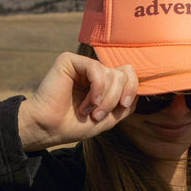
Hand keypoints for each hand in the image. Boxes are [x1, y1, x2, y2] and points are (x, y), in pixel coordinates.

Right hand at [18, 52, 138, 150]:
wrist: (50, 129)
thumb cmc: (75, 125)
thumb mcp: (110, 117)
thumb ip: (126, 102)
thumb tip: (140, 85)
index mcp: (103, 82)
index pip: (129, 74)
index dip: (132, 89)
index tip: (123, 106)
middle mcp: (94, 71)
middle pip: (122, 74)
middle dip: (115, 98)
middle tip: (99, 115)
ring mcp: (82, 65)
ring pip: (111, 73)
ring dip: (104, 98)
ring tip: (89, 111)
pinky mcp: (70, 61)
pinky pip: (96, 69)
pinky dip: (96, 89)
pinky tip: (87, 103)